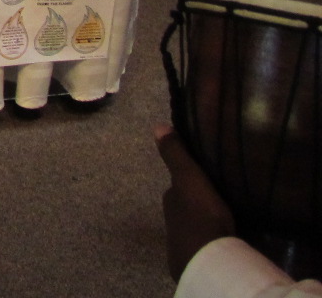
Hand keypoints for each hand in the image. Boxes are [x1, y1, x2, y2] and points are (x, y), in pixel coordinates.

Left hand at [155, 125, 235, 280]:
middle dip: (201, 202)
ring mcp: (183, 242)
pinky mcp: (197, 260)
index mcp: (171, 200)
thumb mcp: (189, 178)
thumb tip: (157, 126)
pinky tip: (227, 240)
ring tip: (229, 219)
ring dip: (208, 222)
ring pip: (197, 226)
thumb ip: (175, 155)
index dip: (192, 180)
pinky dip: (214, 240)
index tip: (209, 178)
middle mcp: (172, 220)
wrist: (207, 260)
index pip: (180, 186)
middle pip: (188, 206)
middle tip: (224, 198)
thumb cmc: (200, 214)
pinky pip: (207, 244)